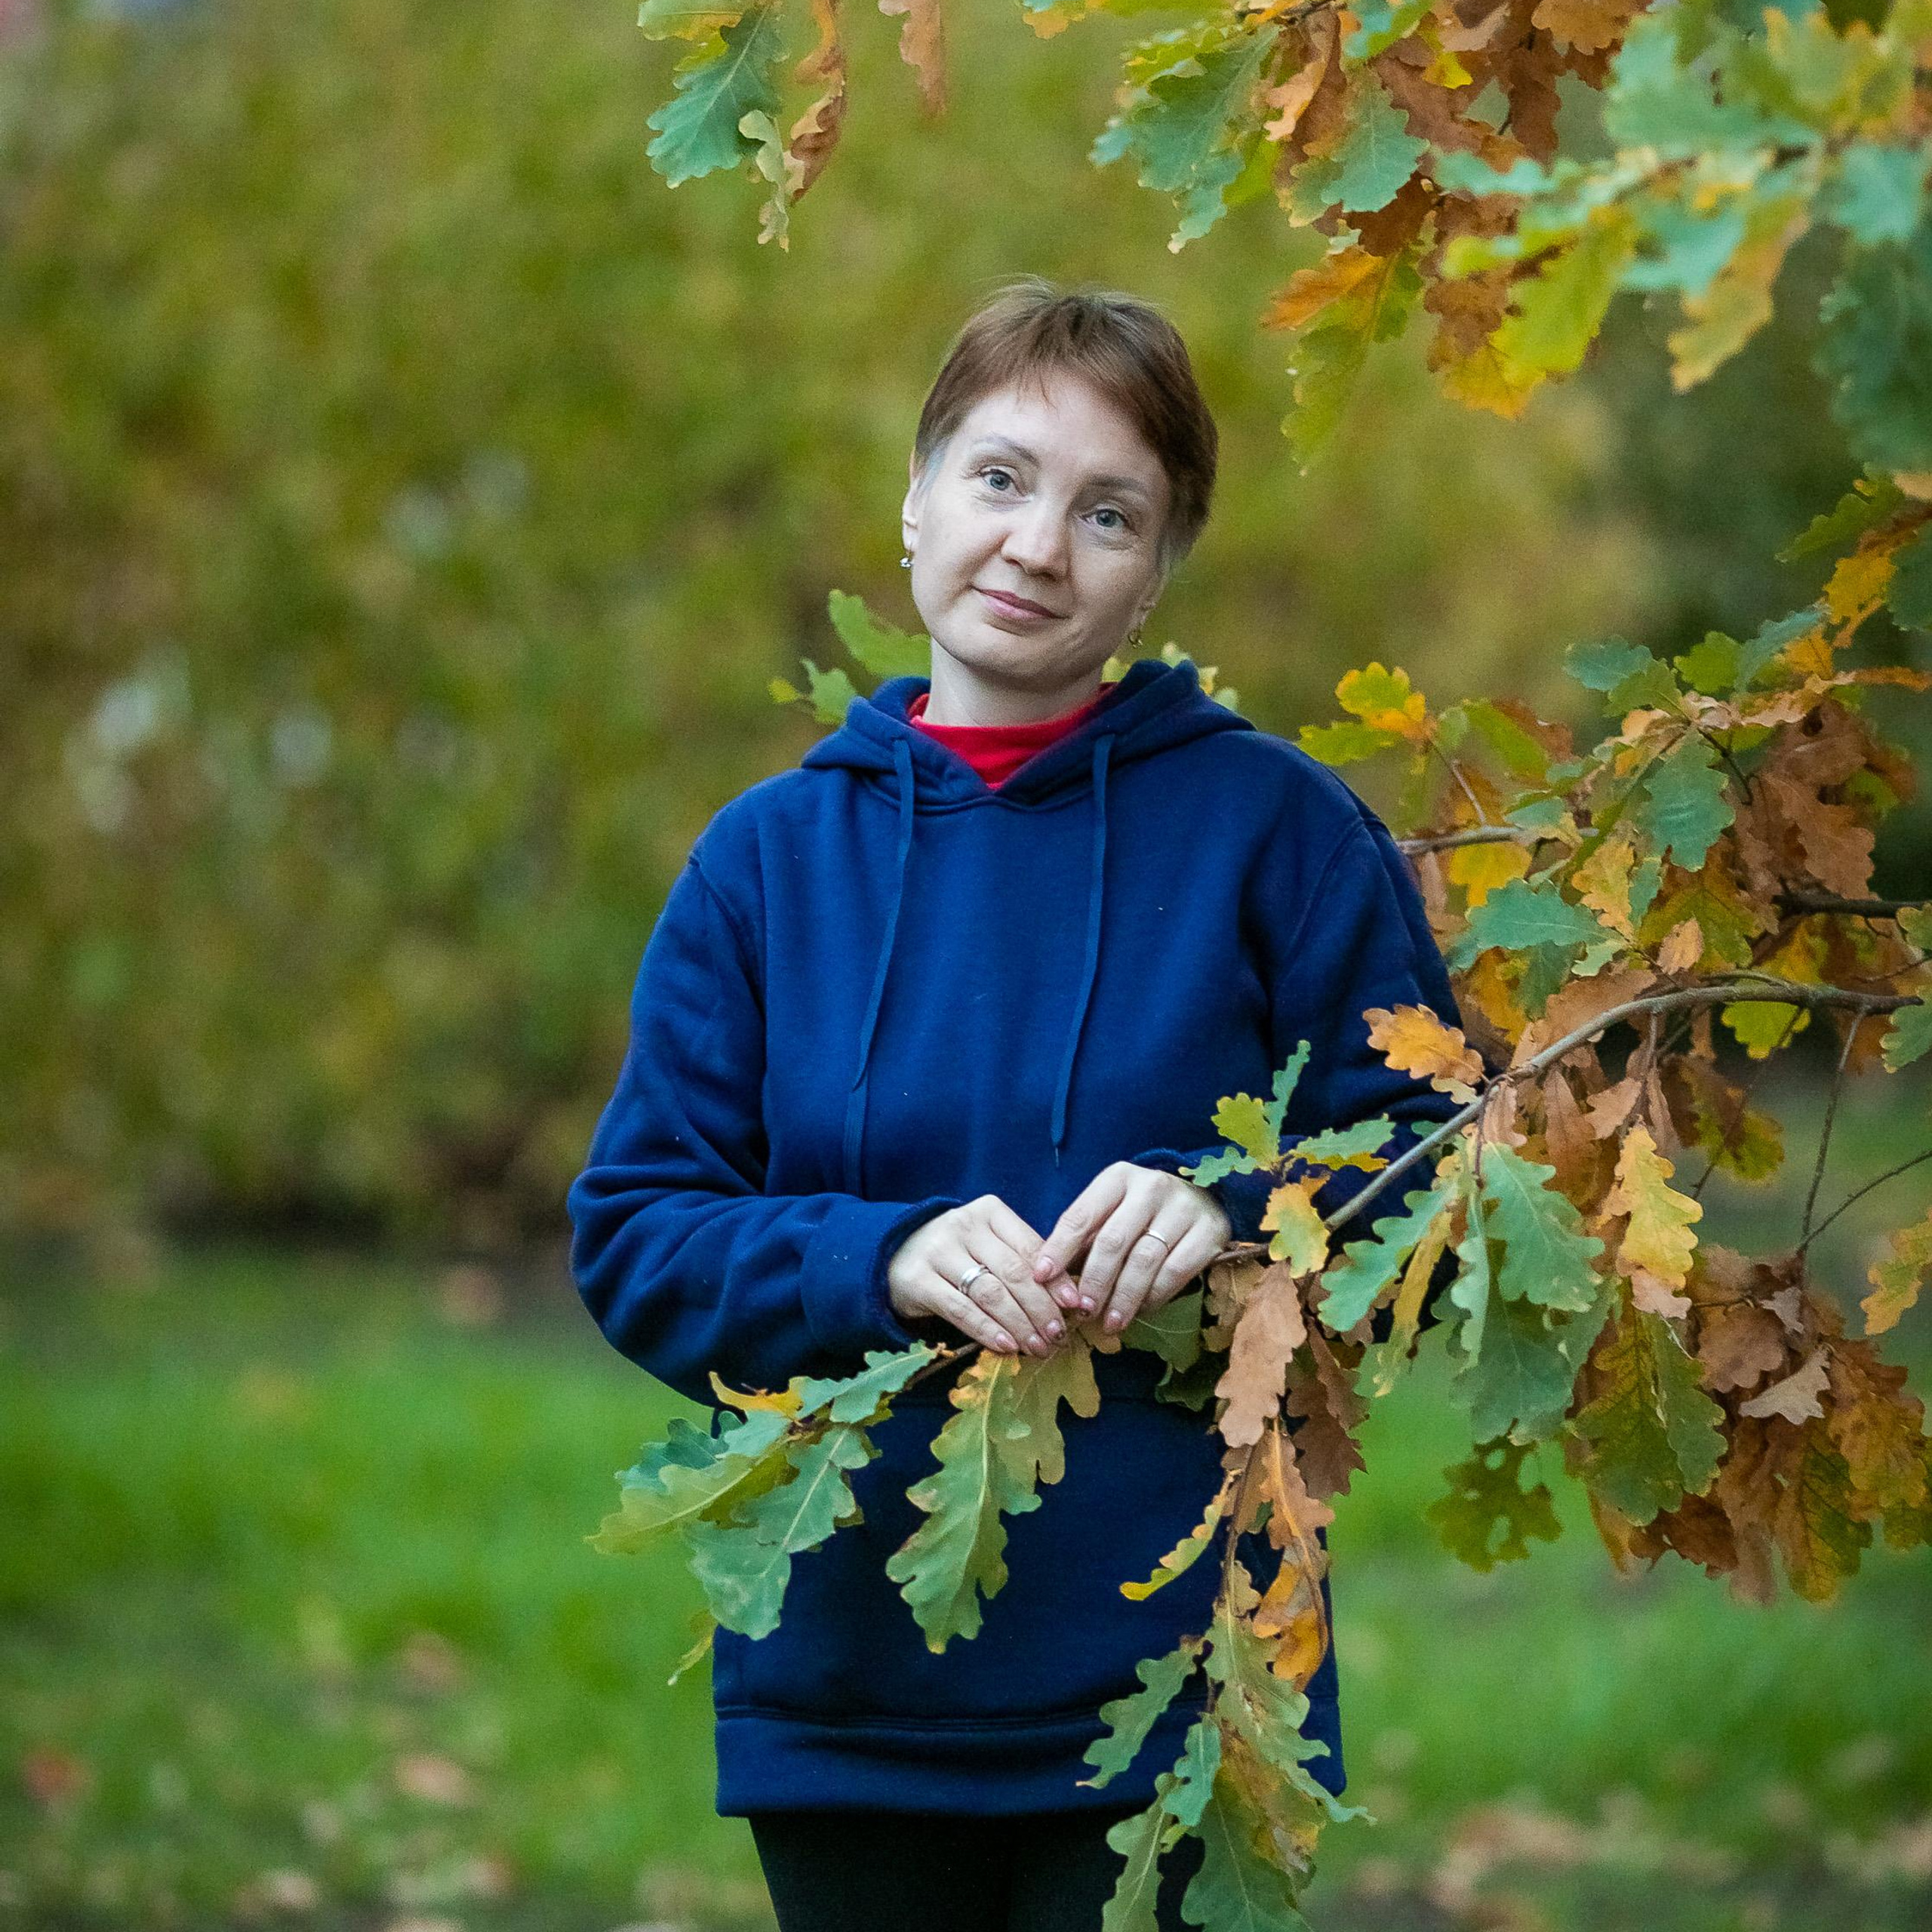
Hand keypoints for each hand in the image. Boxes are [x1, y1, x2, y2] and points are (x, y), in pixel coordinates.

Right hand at [887, 1195, 1082, 1355]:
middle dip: (1041, 1308)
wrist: (896, 1253)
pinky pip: (960, 1310)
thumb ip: (1023, 1261)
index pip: (1030, 1246)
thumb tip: (1068, 1299)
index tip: (1074, 1305)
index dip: (1055, 1278)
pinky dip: (987, 1330)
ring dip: (1019, 1324)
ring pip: (990, 1292)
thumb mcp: (990, 1244)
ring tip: (1038, 1347)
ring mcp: (938, 1251)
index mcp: (989, 1211)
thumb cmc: (959, 1252)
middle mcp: (963, 1225)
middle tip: (1058, 1336)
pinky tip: (1007, 1346)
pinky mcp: (918, 1280)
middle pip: (1013, 1271)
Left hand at [1027, 1161, 1230, 1336]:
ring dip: (1123, 1297)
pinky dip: (1154, 1296)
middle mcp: (1150, 1187)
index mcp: (1118, 1178)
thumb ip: (1085, 1239)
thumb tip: (1049, 1279)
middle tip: (1082, 1311)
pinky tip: (1141, 1311)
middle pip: (1113, 1241)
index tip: (1041, 1277)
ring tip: (1109, 1323)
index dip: (1059, 1248)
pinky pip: (1175, 1272)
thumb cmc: (1143, 1211)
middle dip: (1094, 1281)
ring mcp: (1183, 1208)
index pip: (1081, 1215)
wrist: (1204, 1198)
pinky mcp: (1208, 1232)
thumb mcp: (1112, 1212)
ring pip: (1144, 1260)